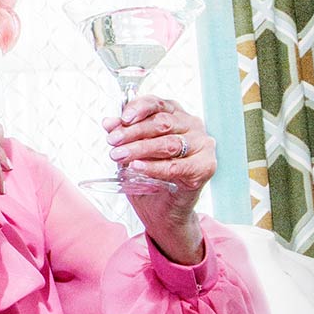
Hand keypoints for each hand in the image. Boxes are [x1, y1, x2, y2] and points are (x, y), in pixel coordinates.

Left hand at [104, 95, 212, 262]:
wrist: (162, 210)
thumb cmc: (149, 178)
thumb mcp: (132, 153)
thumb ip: (123, 136)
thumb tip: (108, 122)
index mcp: (176, 115)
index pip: (157, 104)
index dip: (138, 109)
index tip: (122, 119)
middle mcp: (192, 126)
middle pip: (161, 123)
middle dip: (133, 132)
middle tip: (112, 142)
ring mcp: (202, 146)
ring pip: (168, 143)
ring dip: (139, 149)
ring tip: (118, 155)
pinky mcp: (205, 167)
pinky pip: (175, 166)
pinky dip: (154, 167)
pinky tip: (137, 167)